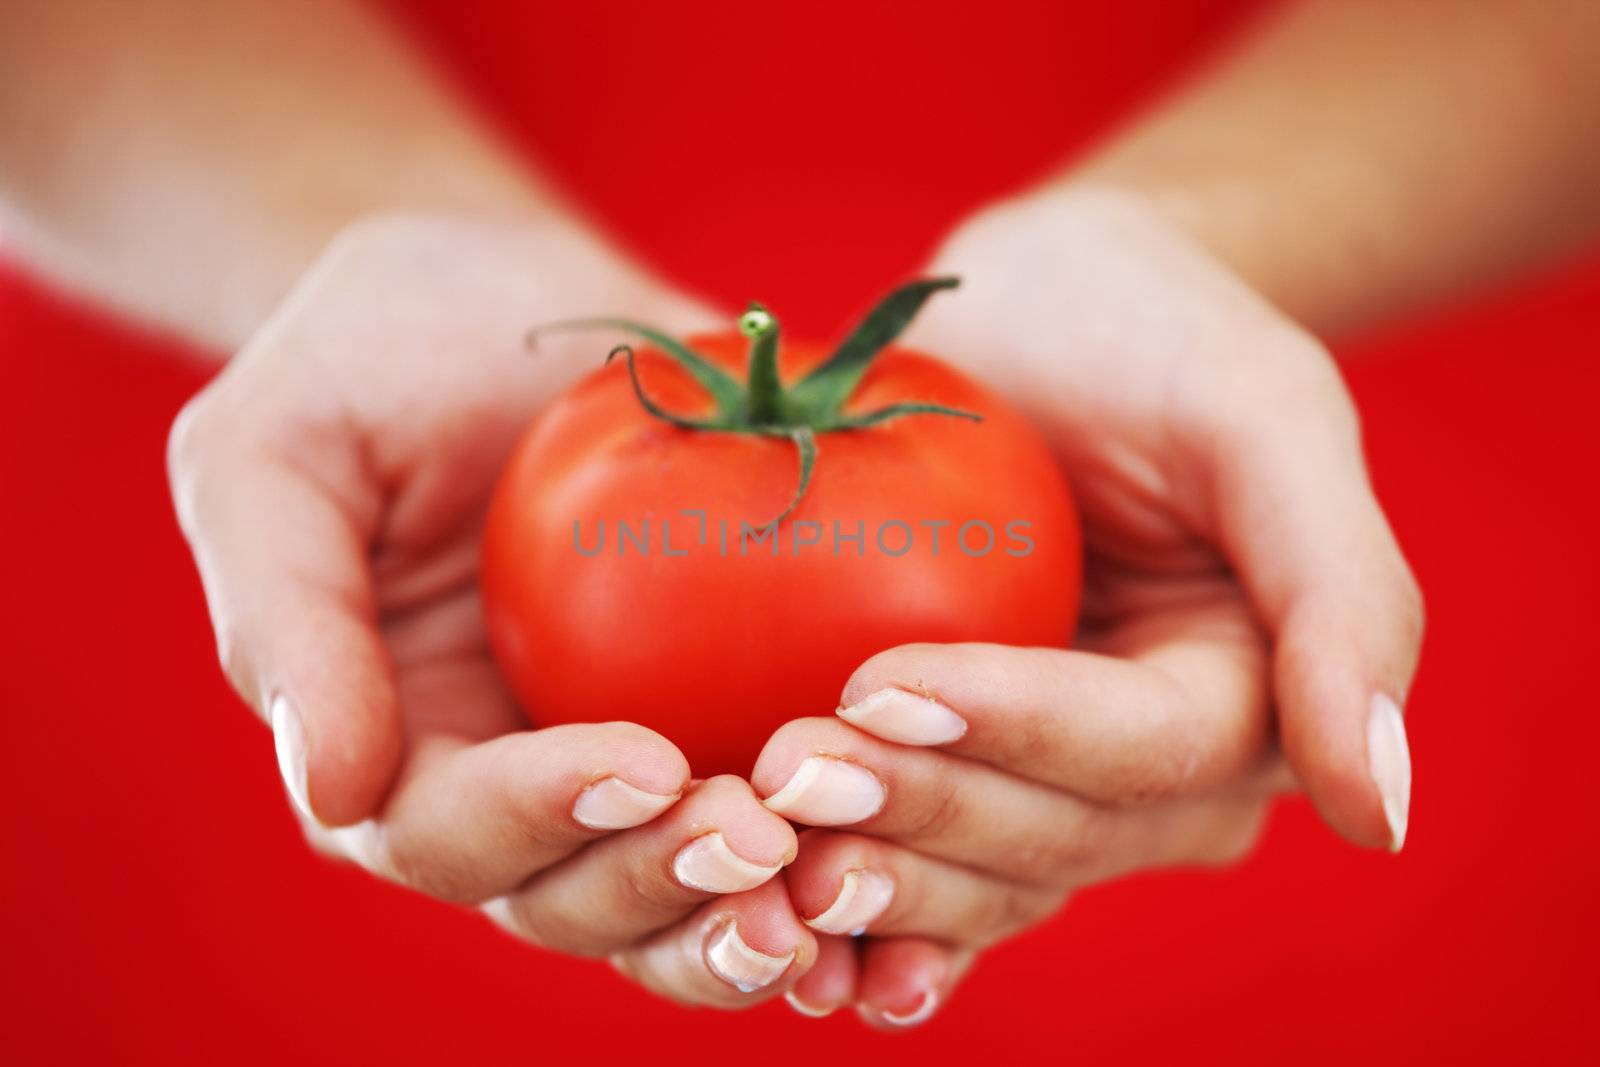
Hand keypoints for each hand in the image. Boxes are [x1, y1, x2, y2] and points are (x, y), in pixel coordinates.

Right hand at [167, 212, 822, 1007]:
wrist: (499, 297)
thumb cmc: (369, 357)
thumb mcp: (275, 454)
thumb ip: (285, 613)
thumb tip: (333, 791)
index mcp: (386, 748)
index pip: (447, 830)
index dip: (539, 819)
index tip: (642, 765)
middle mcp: (503, 786)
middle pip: (569, 898)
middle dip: (660, 887)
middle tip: (761, 838)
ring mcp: (612, 762)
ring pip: (672, 898)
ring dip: (747, 912)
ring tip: (832, 883)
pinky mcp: (712, 718)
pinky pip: (766, 814)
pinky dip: (822, 856)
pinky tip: (896, 844)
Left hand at [752, 186, 1423, 1023]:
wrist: (1044, 313)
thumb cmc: (1157, 334)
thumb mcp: (1264, 414)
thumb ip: (1346, 594)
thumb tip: (1374, 812)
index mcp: (1255, 701)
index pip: (1142, 750)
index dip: (1018, 730)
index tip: (879, 684)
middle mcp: (1163, 775)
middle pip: (1052, 834)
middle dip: (921, 809)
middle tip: (783, 769)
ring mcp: (1053, 781)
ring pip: (978, 876)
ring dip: (869, 871)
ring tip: (750, 827)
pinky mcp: (963, 771)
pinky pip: (919, 863)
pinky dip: (854, 897)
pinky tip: (770, 911)